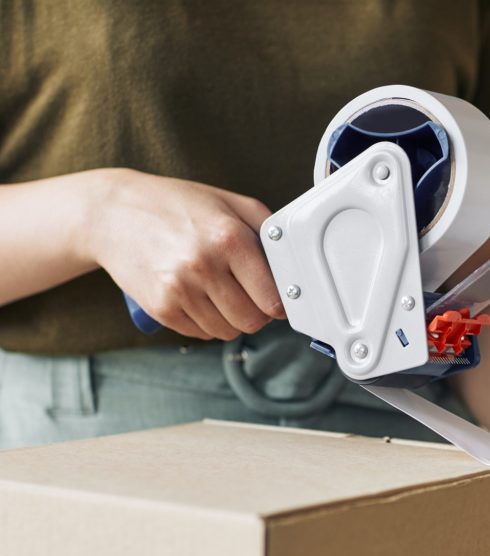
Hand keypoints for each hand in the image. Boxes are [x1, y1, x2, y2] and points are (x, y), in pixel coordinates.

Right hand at [85, 169, 283, 339]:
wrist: (112, 212)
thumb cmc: (176, 205)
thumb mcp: (230, 202)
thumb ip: (268, 230)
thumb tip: (292, 266)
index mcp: (228, 238)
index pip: (272, 298)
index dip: (279, 302)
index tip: (277, 298)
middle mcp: (204, 265)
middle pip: (252, 320)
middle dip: (257, 312)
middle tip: (249, 295)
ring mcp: (179, 289)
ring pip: (227, 331)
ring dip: (231, 319)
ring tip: (221, 293)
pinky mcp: (160, 307)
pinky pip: (200, 334)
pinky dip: (206, 323)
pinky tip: (199, 299)